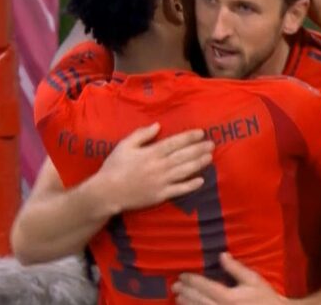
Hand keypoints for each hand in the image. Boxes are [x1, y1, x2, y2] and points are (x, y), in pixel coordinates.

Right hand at [95, 123, 213, 211]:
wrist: (108, 192)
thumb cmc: (114, 166)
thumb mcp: (124, 145)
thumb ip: (141, 134)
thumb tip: (158, 125)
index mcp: (151, 152)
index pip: (175, 143)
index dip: (189, 137)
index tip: (201, 133)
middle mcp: (160, 166)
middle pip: (183, 156)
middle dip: (199, 149)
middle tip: (212, 144)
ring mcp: (162, 181)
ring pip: (185, 171)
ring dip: (199, 164)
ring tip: (210, 158)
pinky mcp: (161, 195)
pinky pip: (180, 190)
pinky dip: (191, 185)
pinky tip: (201, 181)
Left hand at [172, 253, 287, 304]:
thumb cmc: (266, 298)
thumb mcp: (253, 280)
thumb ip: (236, 268)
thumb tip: (222, 255)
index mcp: (229, 297)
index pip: (204, 286)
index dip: (191, 280)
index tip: (182, 276)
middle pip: (198, 300)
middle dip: (185, 292)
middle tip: (175, 286)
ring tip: (178, 299)